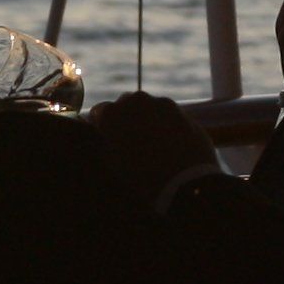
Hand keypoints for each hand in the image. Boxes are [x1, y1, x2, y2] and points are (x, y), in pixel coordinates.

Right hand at [87, 92, 224, 213]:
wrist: (183, 182)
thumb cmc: (140, 178)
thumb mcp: (112, 163)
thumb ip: (104, 142)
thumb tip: (105, 135)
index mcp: (111, 113)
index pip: (99, 112)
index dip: (103, 125)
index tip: (108, 138)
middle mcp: (135, 100)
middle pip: (125, 105)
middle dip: (126, 119)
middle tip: (131, 142)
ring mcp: (161, 103)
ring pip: (148, 107)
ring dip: (147, 119)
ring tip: (153, 145)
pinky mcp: (182, 110)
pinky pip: (168, 114)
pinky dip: (167, 124)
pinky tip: (171, 144)